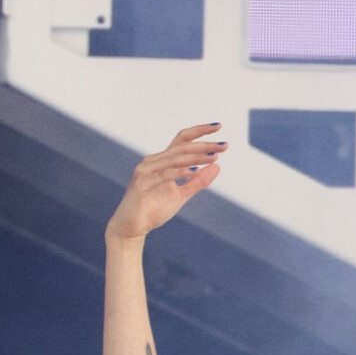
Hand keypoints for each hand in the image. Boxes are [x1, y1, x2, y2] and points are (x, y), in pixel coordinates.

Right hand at [105, 124, 227, 242]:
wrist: (132, 228)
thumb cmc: (153, 210)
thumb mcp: (181, 195)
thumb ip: (198, 182)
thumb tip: (217, 166)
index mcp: (162, 161)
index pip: (182, 140)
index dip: (200, 131)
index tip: (219, 126)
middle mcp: (153, 161)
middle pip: (182, 147)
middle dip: (204, 145)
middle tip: (224, 146)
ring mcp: (146, 171)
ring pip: (175, 158)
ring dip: (196, 158)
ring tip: (214, 157)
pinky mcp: (141, 183)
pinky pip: (164, 174)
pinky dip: (180, 172)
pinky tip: (194, 172)